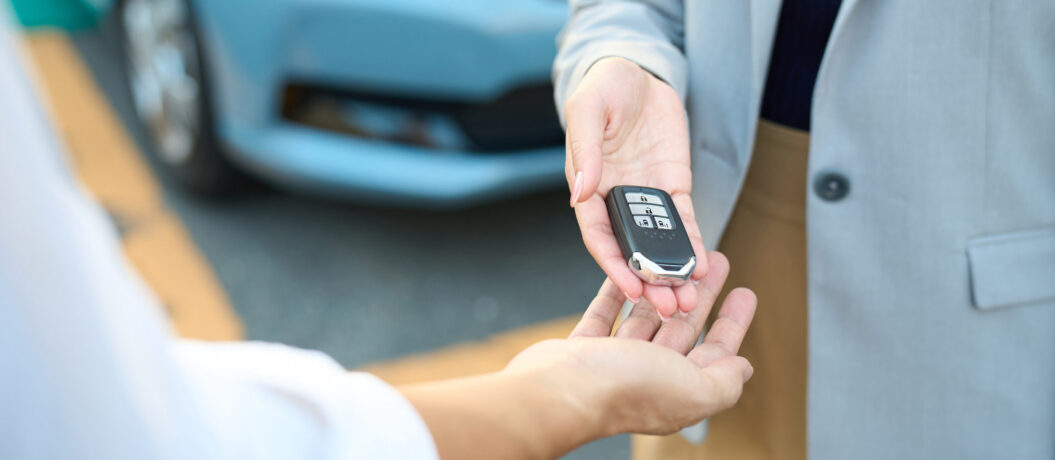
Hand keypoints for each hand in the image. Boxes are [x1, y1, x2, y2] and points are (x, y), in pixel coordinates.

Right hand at [506, 252, 754, 435]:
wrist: (561, 390)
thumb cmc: (624, 390)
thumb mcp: (694, 388)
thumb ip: (724, 381)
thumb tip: (743, 368)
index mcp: (679, 389)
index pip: (716, 352)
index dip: (732, 322)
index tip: (743, 294)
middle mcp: (649, 376)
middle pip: (684, 328)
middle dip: (701, 294)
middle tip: (713, 265)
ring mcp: (616, 362)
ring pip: (646, 318)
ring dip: (663, 289)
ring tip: (676, 261)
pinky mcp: (585, 348)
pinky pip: (605, 314)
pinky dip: (618, 293)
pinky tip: (629, 274)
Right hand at [563, 57, 706, 318]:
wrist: (637, 71)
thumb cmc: (603, 88)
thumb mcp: (588, 110)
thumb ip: (586, 151)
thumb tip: (580, 192)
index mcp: (588, 187)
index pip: (599, 237)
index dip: (613, 266)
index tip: (629, 291)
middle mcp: (616, 199)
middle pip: (632, 250)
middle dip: (649, 282)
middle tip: (669, 309)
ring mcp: (647, 195)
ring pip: (660, 243)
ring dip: (672, 273)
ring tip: (690, 299)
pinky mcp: (674, 186)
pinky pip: (684, 221)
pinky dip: (692, 244)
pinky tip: (703, 266)